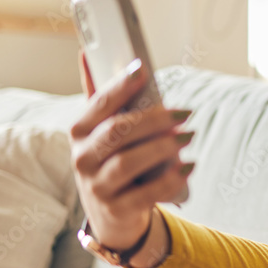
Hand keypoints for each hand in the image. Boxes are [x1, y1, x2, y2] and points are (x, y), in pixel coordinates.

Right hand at [69, 51, 194, 250]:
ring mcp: (97, 187)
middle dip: (153, 119)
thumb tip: (86, 52)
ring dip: (162, 147)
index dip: (120, 86)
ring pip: (129, 162)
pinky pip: (146, 194)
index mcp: (79, 132)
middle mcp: (82, 158)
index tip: (143, 69)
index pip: (99, 104)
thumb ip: (100, 97)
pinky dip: (170, 180)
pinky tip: (188, 167)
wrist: (112, 216)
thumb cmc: (111, 161)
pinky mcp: (116, 210)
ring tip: (188, 137)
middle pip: (118, 132)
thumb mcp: (101, 132)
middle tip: (184, 113)